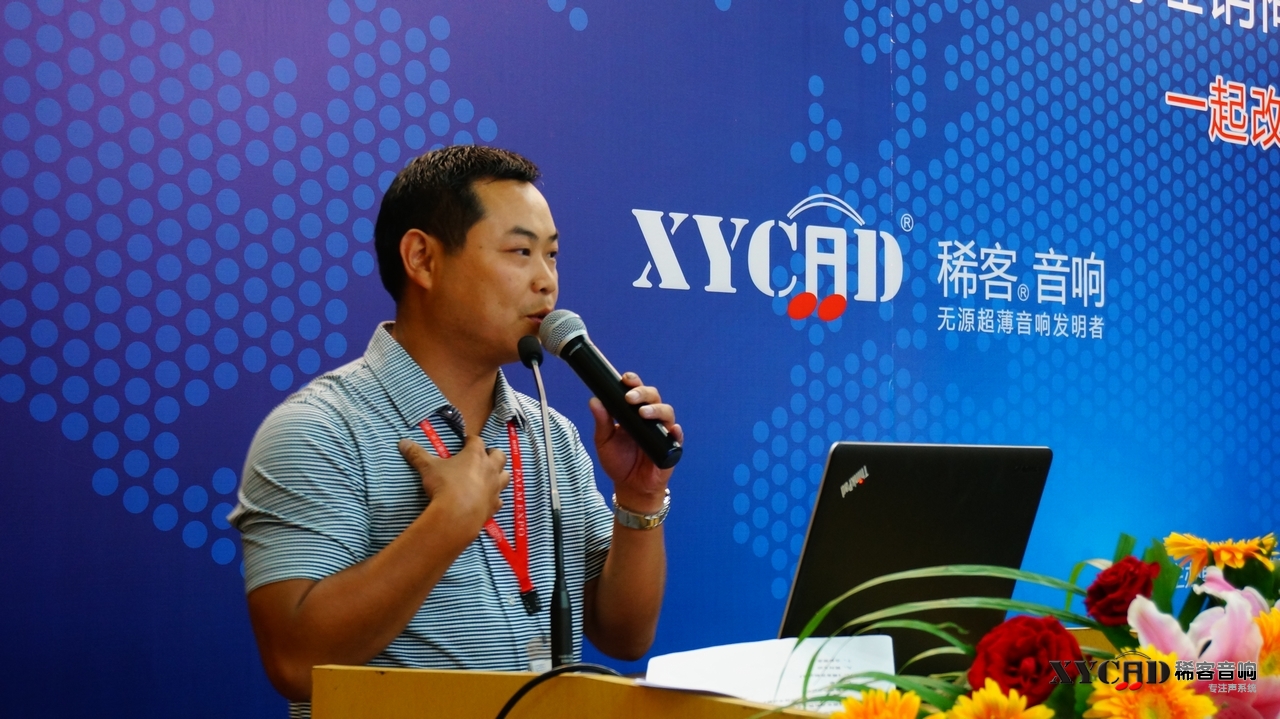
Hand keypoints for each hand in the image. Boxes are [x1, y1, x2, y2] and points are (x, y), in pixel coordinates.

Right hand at [397, 435, 509, 533]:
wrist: (457, 515)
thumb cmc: (444, 486)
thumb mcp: (428, 468)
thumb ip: (417, 455)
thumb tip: (403, 442)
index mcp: (475, 455)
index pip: (477, 441)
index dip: (471, 440)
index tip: (465, 442)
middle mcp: (489, 468)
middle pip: (499, 455)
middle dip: (492, 454)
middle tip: (483, 457)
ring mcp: (494, 487)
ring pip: (505, 476)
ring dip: (499, 474)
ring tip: (490, 476)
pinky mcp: (495, 505)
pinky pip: (499, 499)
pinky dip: (495, 498)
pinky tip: (488, 500)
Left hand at [590, 373, 682, 513]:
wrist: (629, 487)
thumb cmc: (618, 462)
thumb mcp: (604, 441)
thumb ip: (601, 422)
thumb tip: (594, 400)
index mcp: (633, 413)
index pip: (637, 392)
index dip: (633, 382)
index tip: (625, 379)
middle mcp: (650, 419)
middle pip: (653, 397)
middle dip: (643, 393)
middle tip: (630, 398)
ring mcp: (662, 432)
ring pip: (667, 413)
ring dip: (656, 410)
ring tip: (643, 413)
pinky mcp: (671, 448)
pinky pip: (677, 437)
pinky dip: (677, 432)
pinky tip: (672, 430)